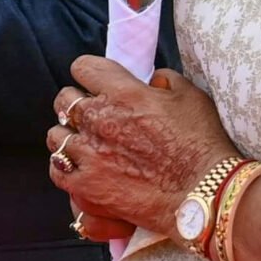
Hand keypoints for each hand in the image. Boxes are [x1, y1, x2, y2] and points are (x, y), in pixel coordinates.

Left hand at [45, 58, 241, 238]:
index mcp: (122, 92)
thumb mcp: (191, 97)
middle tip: (90, 115)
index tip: (94, 83)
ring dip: (68, 136)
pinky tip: (79, 168)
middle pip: (64, 100)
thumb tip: (152, 79)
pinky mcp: (86, 185)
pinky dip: (65, 168)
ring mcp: (88, 153)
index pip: (83, 68)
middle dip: (75, 104)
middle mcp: (98, 118)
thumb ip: (165, 80)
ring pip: (56, 135)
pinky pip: (57, 171)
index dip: (88, 73)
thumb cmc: (203, 144)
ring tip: (83, 144)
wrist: (204, 193)